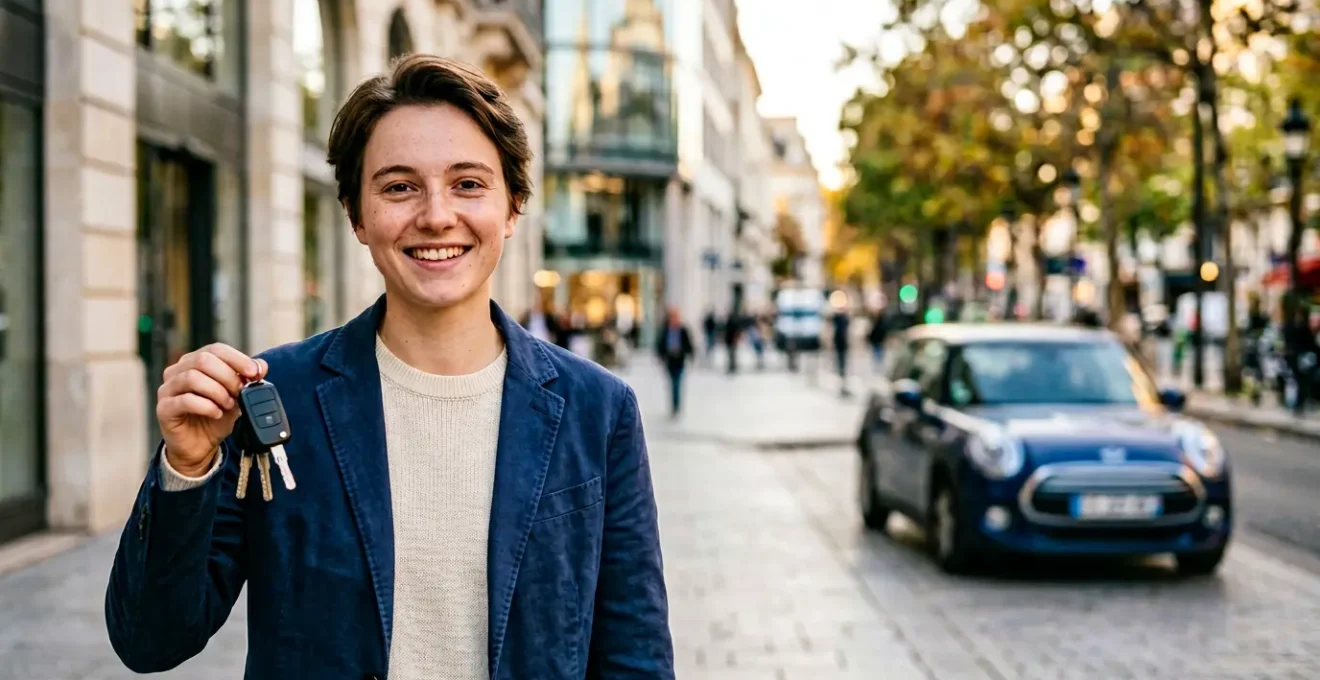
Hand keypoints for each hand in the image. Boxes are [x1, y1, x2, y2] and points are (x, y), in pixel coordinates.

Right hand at [156, 343, 267, 476]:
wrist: (200, 446)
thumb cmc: (216, 417)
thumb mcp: (237, 396)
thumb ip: (247, 380)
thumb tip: (261, 366)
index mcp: (194, 362)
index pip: (215, 349)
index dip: (237, 359)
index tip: (254, 372)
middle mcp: (177, 371)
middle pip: (203, 360)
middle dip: (228, 376)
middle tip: (239, 392)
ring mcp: (167, 389)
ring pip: (192, 377)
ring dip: (217, 392)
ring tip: (228, 405)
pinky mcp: (164, 408)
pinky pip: (185, 400)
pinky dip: (207, 406)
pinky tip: (217, 413)